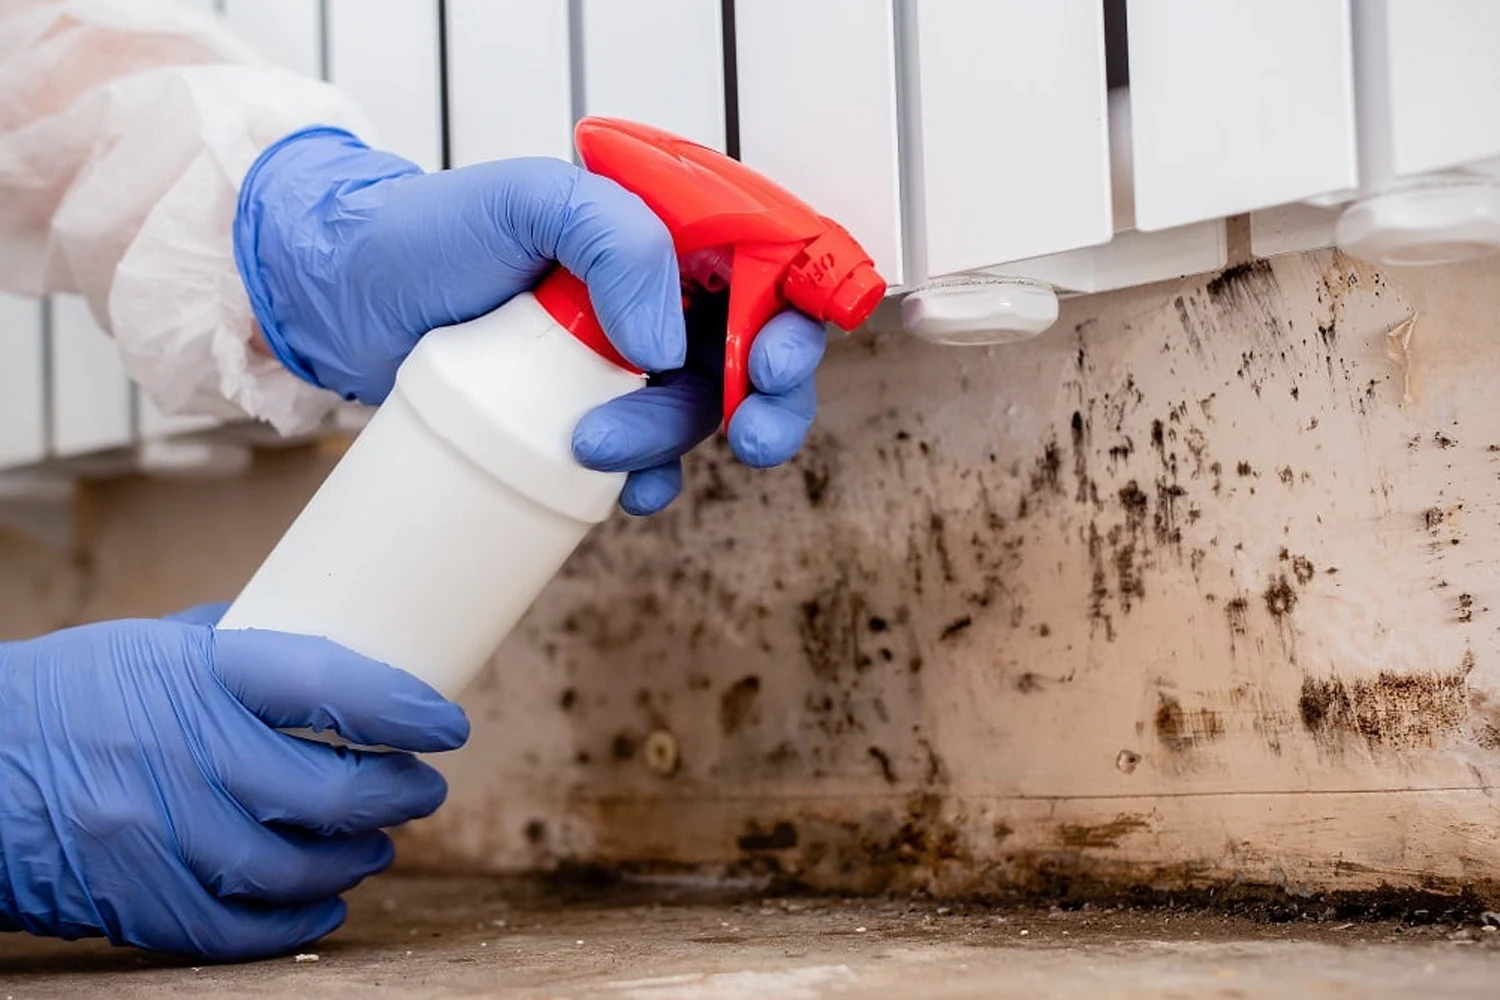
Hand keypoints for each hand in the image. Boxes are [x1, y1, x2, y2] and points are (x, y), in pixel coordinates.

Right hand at [0, 605, 468, 960]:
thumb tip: (333, 645)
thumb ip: (237, 649)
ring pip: (291, 868)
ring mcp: (152, 833)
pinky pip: (234, 929)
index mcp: (191, 673)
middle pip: (324, 793)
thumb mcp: (149, 645)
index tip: (447, 723)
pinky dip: (294, 922)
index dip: (401, 709)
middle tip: (423, 789)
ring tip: (378, 844)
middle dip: (396, 795)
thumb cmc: (66, 693)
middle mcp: (177, 752)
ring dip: (355, 860)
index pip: (325, 685)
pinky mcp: (131, 896)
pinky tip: (326, 903)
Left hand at [234, 127, 824, 514]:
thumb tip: (668, 344)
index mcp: (665, 230)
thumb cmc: (430, 233)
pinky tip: (624, 496)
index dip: (793, 319)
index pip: (768, 266)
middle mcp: (658, 293)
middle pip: (755, 351)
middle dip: (766, 401)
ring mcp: (626, 359)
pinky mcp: (591, 413)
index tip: (771, 363)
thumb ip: (614, 241)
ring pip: (698, 412)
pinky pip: (649, 459)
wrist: (349, 301)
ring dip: (673, 443)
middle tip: (748, 436)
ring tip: (596, 446)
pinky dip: (649, 482)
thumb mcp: (526, 201)